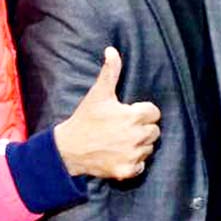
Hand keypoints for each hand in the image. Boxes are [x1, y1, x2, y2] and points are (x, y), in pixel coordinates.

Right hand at [53, 48, 161, 179]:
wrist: (67, 149)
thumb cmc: (85, 119)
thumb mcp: (98, 94)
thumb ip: (110, 71)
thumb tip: (112, 50)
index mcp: (134, 116)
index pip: (154, 113)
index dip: (142, 112)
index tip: (127, 114)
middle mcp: (137, 136)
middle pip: (154, 131)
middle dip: (142, 128)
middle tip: (123, 128)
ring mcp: (132, 155)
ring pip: (148, 148)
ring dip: (139, 145)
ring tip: (120, 141)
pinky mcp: (126, 171)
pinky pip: (141, 166)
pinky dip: (134, 162)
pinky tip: (120, 155)